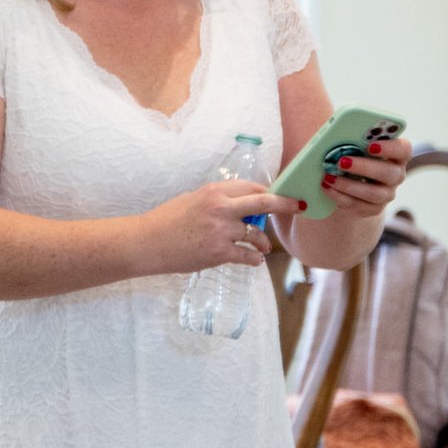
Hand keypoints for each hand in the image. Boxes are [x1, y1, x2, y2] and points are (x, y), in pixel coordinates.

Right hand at [147, 180, 298, 272]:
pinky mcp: (219, 253)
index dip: (268, 192)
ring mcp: (221, 232)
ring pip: (256, 234)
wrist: (148, 242)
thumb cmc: (167, 219)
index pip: (251, 187)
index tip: (278, 196)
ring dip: (263, 242)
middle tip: (298, 207)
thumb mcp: (192, 199)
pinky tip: (255, 260)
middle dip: (285, 204)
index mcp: (214, 191)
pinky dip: (254, 259)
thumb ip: (218, 200)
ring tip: (263, 247)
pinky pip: (247, 256)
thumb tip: (242, 205)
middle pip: (263, 203)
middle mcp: (221, 209)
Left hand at [316, 136, 411, 219]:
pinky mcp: (373, 208)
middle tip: (342, 161)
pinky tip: (326, 187)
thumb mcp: (351, 142)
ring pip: (374, 193)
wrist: (346, 181)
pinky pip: (359, 205)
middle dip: (364, 167)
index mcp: (396, 154)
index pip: (403, 150)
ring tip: (329, 177)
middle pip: (389, 173)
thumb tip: (334, 134)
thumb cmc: (350, 153)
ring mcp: (387, 194)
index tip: (371, 145)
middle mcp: (396, 175)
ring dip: (349, 185)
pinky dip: (340, 196)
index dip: (390, 147)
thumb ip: (350, 136)